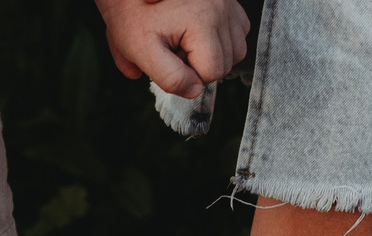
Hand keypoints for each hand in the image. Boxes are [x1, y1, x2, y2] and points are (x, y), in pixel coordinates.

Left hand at [96, 0, 249, 97]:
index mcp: (202, 21)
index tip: (169, 59)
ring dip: (212, 54)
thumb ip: (170, 78)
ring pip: (236, 51)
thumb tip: (195, 91)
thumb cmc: (133, 18)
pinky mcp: (231, 2)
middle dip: (200, 65)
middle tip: (175, 49)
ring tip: (186, 41)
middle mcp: (221, 9)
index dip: (189, 76)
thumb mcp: (141, 52)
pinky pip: (238, 34)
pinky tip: (199, 34)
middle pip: (226, 63)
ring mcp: (228, 4)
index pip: (213, 72)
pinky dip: (221, 40)